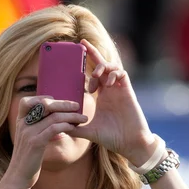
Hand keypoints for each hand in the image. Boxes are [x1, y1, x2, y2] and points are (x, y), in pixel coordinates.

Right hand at [6, 96, 87, 188]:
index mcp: (20, 122)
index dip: (43, 97)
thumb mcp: (30, 142)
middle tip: (77, 106)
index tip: (58, 102)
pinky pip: (53, 128)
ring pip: (52, 117)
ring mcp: (28, 133)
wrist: (18, 177)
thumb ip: (39, 131)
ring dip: (70, 116)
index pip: (28, 101)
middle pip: (44, 105)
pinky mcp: (35, 143)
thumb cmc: (27, 160)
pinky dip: (65, 126)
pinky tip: (74, 128)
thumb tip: (57, 125)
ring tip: (82, 118)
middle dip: (63, 104)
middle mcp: (23, 125)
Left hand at [71, 39, 154, 166]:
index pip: (91, 77)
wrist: (129, 143)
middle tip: (82, 44)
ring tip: (96, 75)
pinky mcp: (128, 91)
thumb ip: (74, 128)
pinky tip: (107, 84)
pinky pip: (121, 74)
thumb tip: (58, 127)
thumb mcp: (88, 132)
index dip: (84, 67)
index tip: (72, 62)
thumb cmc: (111, 138)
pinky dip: (114, 73)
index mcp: (100, 97)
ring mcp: (119, 90)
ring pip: (112, 66)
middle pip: (101, 65)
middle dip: (92, 53)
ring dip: (102, 66)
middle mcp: (109, 90)